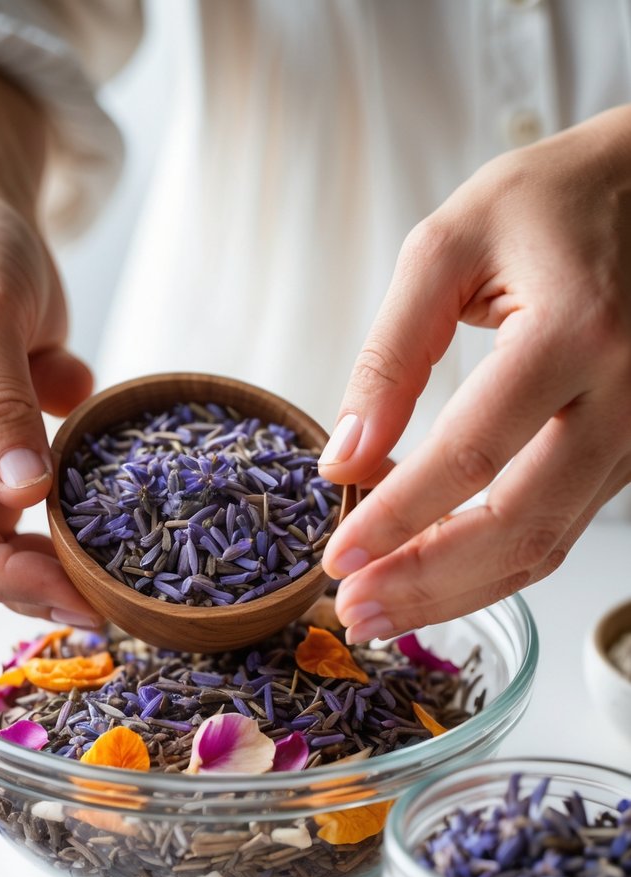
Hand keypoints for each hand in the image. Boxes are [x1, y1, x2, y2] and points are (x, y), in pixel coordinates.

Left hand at [320, 106, 630, 641]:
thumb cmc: (553, 202)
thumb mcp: (449, 248)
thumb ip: (391, 357)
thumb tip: (345, 462)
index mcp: (577, 332)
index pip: (471, 455)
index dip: (397, 518)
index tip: (336, 557)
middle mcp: (626, 394)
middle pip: (519, 525)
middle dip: (426, 582)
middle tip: (353, 610)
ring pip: (547, 545)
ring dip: (458, 591)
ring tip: (381, 612)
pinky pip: (561, 528)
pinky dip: (493, 564)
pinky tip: (434, 574)